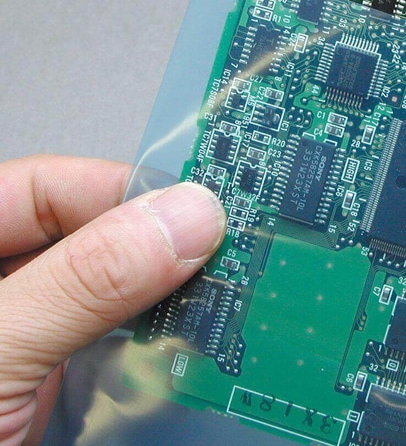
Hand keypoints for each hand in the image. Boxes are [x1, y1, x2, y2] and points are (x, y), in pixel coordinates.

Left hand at [0, 155, 225, 445]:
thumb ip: (85, 281)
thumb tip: (188, 217)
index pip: (45, 187)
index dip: (119, 189)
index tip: (195, 207)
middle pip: (82, 233)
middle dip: (150, 242)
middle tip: (221, 250)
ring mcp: (17, 334)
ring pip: (102, 286)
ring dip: (158, 290)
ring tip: (217, 289)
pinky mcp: (39, 382)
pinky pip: (104, 338)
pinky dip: (146, 335)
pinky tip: (181, 337)